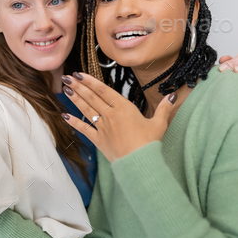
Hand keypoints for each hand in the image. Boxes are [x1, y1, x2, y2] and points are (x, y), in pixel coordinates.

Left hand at [60, 72, 175, 162]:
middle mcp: (110, 115)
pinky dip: (73, 122)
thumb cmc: (149, 143)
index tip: (80, 74)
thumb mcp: (159, 123)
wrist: (139, 162)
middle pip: (91, 97)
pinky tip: (64, 116)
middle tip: (66, 77)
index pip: (103, 90)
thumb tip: (173, 95)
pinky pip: (84, 129)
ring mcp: (102, 127)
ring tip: (65, 89)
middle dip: (78, 86)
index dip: (90, 81)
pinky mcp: (98, 140)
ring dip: (75, 99)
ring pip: (86, 109)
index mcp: (123, 108)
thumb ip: (164, 108)